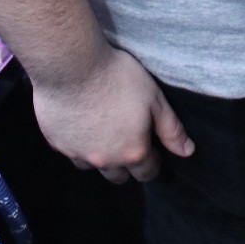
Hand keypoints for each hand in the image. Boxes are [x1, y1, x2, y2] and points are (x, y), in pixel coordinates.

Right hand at [31, 44, 193, 182]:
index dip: (153, 162)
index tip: (153, 150)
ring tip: (104, 133)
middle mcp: (105, 161)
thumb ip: (171, 129)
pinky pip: (70, 152)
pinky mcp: (56, 143)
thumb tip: (188, 152)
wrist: (71, 66)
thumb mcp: (154, 98)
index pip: (147, 172)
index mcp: (132, 152)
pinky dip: (78, 144)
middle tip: (129, 142)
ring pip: (93, 167)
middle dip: (128, 165)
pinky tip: (80, 124)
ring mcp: (77, 154)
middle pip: (119, 177)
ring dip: (101, 156)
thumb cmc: (117, 77)